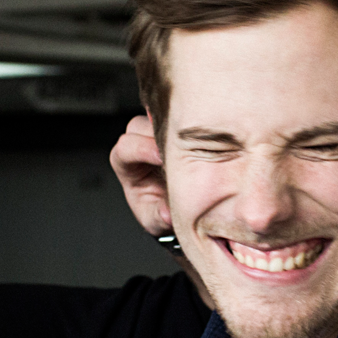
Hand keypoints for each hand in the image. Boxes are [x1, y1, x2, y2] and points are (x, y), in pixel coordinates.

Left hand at [111, 115, 214, 309]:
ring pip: (166, 116)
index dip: (141, 149)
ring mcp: (160, 132)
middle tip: (184, 146)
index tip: (161, 158)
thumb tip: (168, 214)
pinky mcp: (181, 128)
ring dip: (182, 129)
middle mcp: (140, 142)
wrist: (178, 208)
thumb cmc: (160, 211)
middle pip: (143, 125)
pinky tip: (211, 138)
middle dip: (163, 135)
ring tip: (199, 143)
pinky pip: (187, 118)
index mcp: (126, 162)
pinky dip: (198, 127)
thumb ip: (158, 217)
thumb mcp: (156, 220)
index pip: (126, 147)